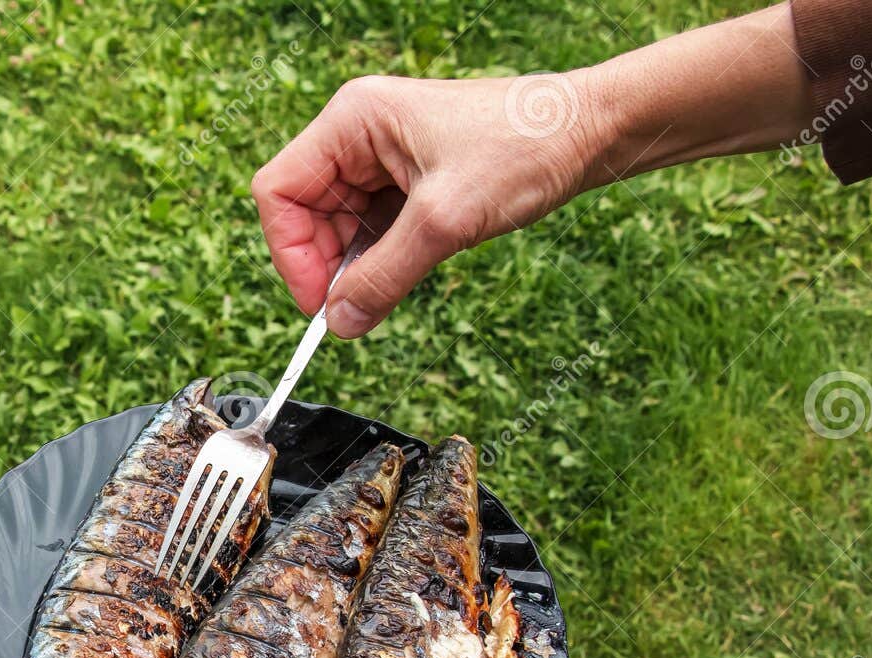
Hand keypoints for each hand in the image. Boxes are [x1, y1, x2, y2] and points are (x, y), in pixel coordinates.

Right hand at [252, 73, 601, 338]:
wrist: (591, 131)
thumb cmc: (524, 148)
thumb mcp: (445, 222)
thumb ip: (384, 276)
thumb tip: (339, 324)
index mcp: (352, 121)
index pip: (280, 191)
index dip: (290, 252)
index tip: (319, 301)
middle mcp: (358, 134)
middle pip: (303, 214)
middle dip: (325, 266)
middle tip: (355, 308)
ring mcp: (381, 158)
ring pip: (336, 228)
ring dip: (354, 267)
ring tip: (390, 287)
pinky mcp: (405, 180)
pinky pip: (370, 230)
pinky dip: (379, 259)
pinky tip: (406, 270)